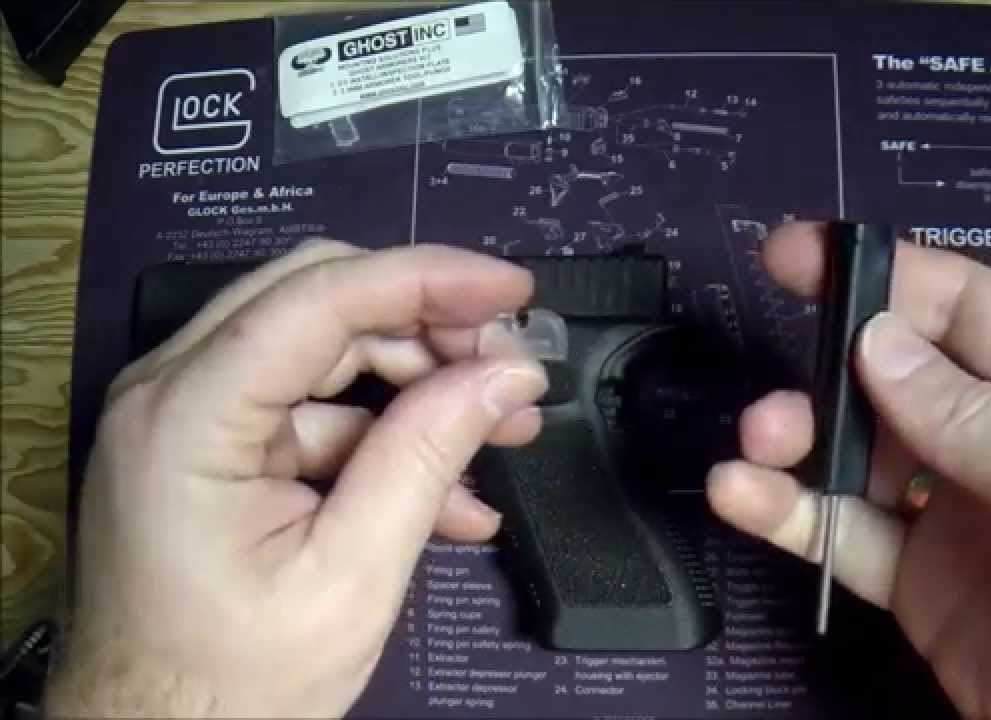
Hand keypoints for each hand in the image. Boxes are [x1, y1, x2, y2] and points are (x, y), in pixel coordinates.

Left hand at [44, 240, 548, 717]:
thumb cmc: (239, 685)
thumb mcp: (351, 576)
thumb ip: (426, 458)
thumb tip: (509, 376)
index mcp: (187, 416)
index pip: (319, 297)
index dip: (428, 278)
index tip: (516, 291)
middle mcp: (171, 389)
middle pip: (320, 303)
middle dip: (429, 329)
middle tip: (513, 373)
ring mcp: (188, 414)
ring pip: (324, 350)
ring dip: (419, 387)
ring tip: (503, 433)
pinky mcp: (212, 446)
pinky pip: (313, 411)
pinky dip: (384, 437)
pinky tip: (453, 495)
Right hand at [708, 222, 990, 717]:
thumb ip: (979, 416)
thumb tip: (876, 341)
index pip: (974, 308)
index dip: (886, 274)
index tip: (796, 252)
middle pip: (902, 376)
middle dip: (828, 369)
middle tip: (774, 391)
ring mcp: (963, 514)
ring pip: (862, 452)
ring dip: (798, 438)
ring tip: (754, 444)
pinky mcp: (922, 583)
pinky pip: (847, 530)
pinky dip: (790, 510)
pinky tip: (739, 494)